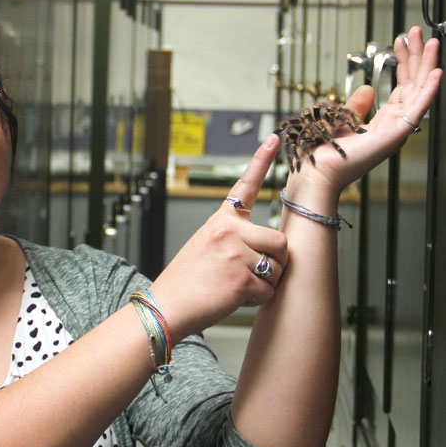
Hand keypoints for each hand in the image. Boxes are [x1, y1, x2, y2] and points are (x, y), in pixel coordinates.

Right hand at [151, 134, 287, 340]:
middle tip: (251, 274)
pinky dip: (256, 301)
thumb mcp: (204, 247)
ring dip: (265, 283)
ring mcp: (236, 254)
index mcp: (220, 221)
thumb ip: (235, 240)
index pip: (244, 186)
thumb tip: (272, 248)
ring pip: (278, 268)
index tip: (275, 139)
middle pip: (280, 242)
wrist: (165, 307)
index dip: (262, 161)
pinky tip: (233, 298)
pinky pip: (269, 291)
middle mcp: (229, 231)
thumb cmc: (185, 282)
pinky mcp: (242, 279)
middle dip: (274, 262)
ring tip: (235, 287)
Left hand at [287, 26, 441, 195]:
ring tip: (429, 42)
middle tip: (416, 33)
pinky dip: (429, 90)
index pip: (402, 86)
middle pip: (413, 84)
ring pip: (419, 91)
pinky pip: (418, 109)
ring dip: (426, 65)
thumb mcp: (344, 120)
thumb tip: (367, 90)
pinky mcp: (395, 135)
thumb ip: (358, 105)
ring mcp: (396, 130)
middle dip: (416, 56)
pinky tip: (436, 72)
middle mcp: (393, 126)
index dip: (404, 63)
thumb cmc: (327, 154)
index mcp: (383, 123)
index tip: (401, 42)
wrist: (317, 172)